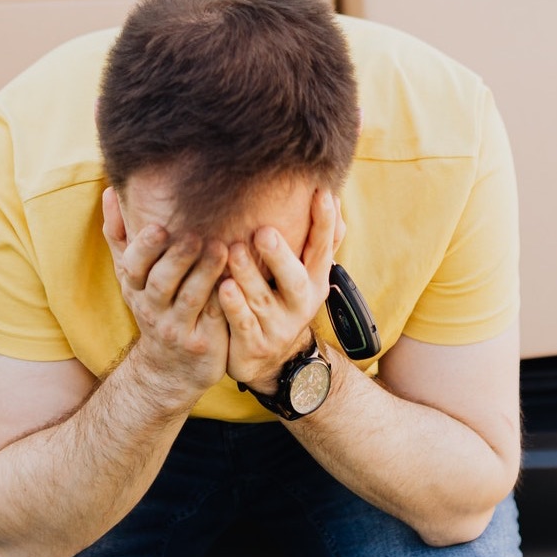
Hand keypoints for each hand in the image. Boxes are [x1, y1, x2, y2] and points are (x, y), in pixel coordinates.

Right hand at [102, 188, 229, 400]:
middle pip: (161, 282)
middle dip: (177, 258)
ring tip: (221, 247)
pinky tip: (238, 276)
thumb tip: (109, 191)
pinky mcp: (203, 342)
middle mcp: (152, 308)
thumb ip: (119, 235)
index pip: (133, 266)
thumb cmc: (154, 308)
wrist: (169, 370)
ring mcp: (178, 327)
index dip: (144, 248)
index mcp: (134, 288)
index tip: (158, 227)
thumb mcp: (131, 278)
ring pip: (190, 298)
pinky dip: (225, 297)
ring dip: (205, 272)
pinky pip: (215, 316)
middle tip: (194, 234)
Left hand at [220, 190, 343, 392]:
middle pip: (295, 279)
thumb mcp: (306, 275)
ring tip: (233, 250)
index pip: (322, 249)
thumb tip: (333, 196)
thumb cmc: (284, 302)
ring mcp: (278, 327)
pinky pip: (243, 324)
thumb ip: (318, 241)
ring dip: (248, 274)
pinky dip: (233, 306)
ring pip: (262, 299)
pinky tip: (222, 287)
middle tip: (264, 231)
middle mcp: (300, 304)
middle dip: (280, 256)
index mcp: (315, 281)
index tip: (322, 194)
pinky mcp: (254, 344)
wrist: (272, 361)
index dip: (324, 223)